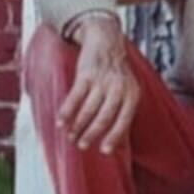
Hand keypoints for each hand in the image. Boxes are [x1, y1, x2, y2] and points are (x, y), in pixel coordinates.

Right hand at [57, 17, 139, 153]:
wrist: (107, 42)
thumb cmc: (118, 73)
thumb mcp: (128, 89)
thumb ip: (124, 111)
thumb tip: (118, 142)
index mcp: (133, 95)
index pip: (124, 121)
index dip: (113, 137)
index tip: (104, 151)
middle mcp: (119, 89)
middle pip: (104, 118)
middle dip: (91, 134)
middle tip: (82, 146)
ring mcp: (102, 81)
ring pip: (88, 110)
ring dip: (78, 126)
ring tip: (70, 136)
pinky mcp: (86, 75)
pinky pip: (75, 97)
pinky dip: (67, 112)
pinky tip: (61, 122)